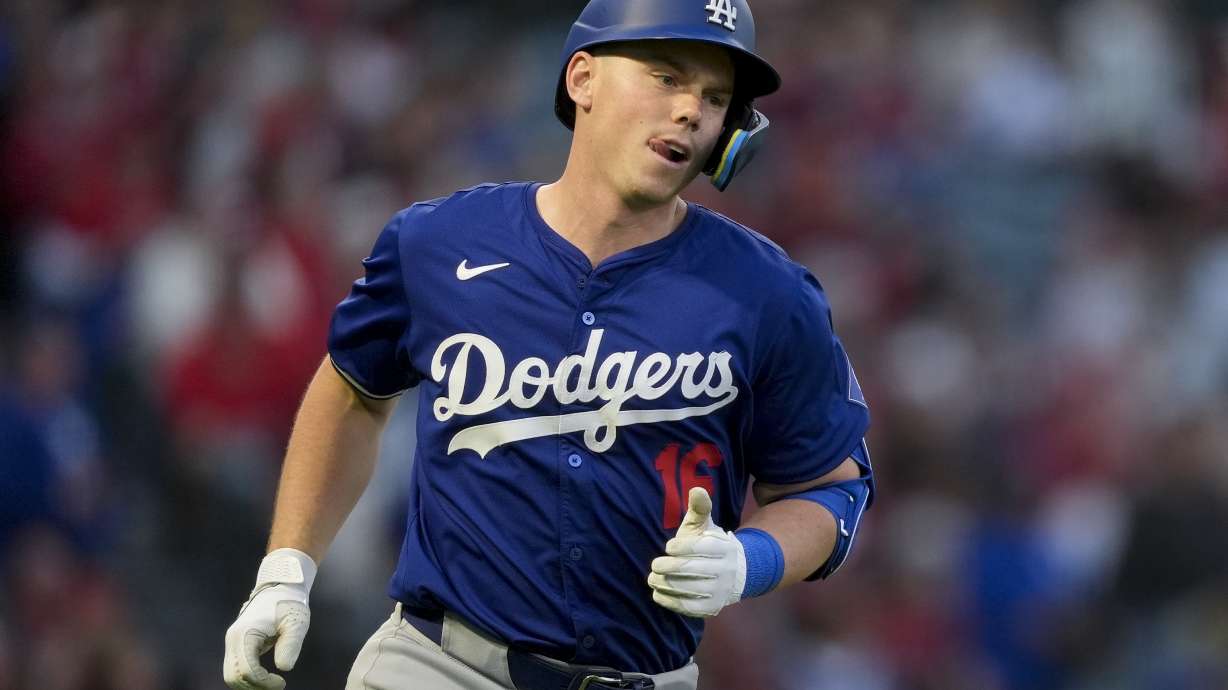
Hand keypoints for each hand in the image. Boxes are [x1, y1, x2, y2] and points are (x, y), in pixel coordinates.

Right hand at [224, 548, 316, 689]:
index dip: (263, 682)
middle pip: (233, 677)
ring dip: (250, 683)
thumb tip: (284, 668)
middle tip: (277, 685)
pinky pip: (236, 668)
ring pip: (232, 675)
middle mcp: (232, 639)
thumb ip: (291, 644)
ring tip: (272, 682)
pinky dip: (248, 677)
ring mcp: (232, 642)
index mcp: (245, 634)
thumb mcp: (296, 623)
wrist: (280, 587)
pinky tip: (266, 676)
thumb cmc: (290, 603)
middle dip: (254, 686)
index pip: (246, 670)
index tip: (282, 682)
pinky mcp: (236, 644)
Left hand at [647, 487, 745, 617]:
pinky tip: (658, 593)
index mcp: (725, 548)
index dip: (680, 547)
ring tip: (653, 578)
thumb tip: (697, 489)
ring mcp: (720, 592)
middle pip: (690, 569)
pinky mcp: (712, 609)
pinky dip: (669, 601)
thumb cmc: (710, 545)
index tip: (668, 546)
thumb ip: (700, 508)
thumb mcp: (706, 525)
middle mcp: (726, 571)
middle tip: (655, 565)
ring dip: (665, 584)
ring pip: (687, 589)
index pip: (699, 547)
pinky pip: (688, 608)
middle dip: (667, 567)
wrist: (735, 574)